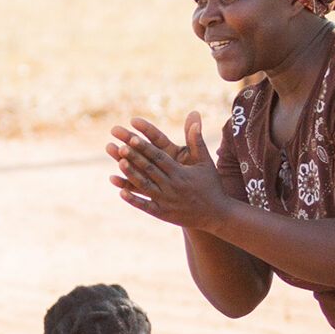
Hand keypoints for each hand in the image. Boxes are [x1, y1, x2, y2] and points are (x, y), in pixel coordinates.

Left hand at [107, 113, 226, 231]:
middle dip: (134, 158)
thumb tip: (195, 119)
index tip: (133, 138)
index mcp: (180, 172)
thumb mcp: (205, 162)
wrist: (216, 214)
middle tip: (120, 147)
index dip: (145, 148)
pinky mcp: (163, 213)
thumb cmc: (210, 185)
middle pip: (149, 169)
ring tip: (119, 163)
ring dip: (131, 175)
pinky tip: (120, 191)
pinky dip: (133, 199)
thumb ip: (197, 142)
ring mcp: (166, 200)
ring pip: (145, 186)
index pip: (159, 157)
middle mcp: (172, 185)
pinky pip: (145, 206)